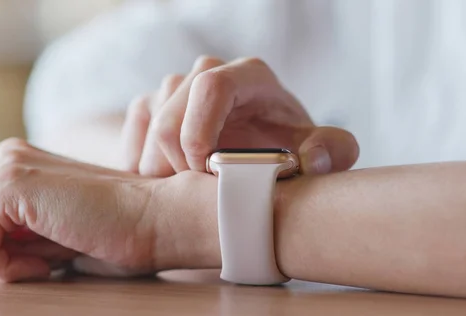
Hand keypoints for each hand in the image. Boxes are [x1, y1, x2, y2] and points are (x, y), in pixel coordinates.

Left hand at [0, 138, 219, 281]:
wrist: (158, 219)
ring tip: (53, 257)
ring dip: (9, 264)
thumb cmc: (119, 233)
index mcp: (20, 163)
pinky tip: (49, 260)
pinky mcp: (8, 185)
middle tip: (54, 259)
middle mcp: (8, 156)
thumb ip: (19, 232)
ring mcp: (6, 165)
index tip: (55, 254)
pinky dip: (8, 269)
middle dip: (6, 259)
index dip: (13, 257)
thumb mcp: (55, 232)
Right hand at [120, 56, 359, 175]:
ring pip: (149, 121)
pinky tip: (166, 182)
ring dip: (159, 165)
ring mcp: (177, 89)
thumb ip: (330, 151)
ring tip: (186, 191)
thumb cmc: (283, 151)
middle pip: (170, 108)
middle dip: (175, 158)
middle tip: (195, 194)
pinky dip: (142, 161)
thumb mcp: (315, 152)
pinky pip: (134, 130)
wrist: (252, 155)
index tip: (201, 170)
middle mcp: (208, 74)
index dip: (198, 129)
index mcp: (248, 77)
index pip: (210, 85)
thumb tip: (312, 158)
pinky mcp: (153, 104)